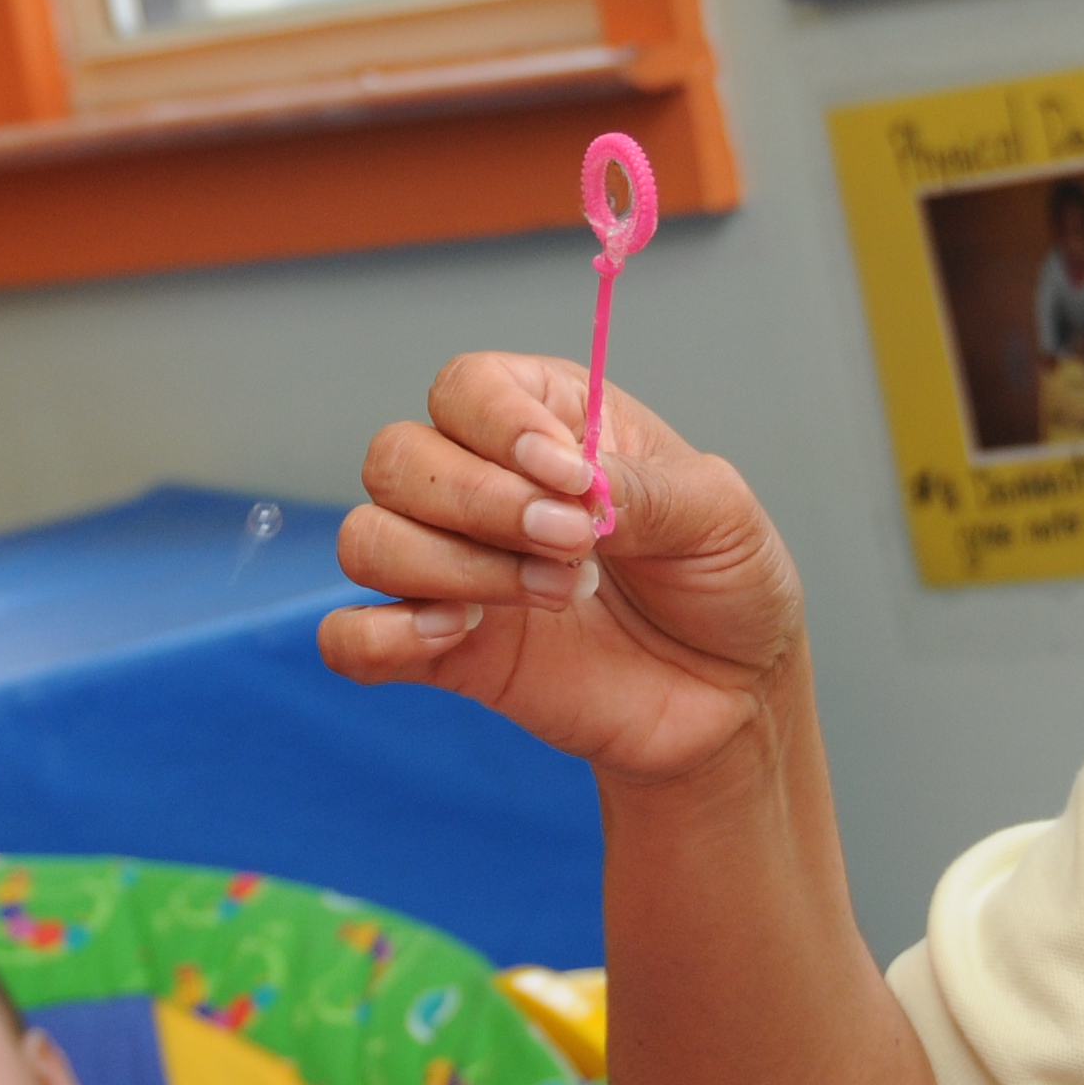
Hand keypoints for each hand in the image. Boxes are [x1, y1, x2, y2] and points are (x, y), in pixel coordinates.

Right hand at [319, 353, 806, 783]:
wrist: (734, 697)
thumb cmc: (726, 584)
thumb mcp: (721, 515)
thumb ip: (643, 489)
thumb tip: (573, 488)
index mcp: (548, 423)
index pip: (464, 386)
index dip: (500, 426)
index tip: (573, 478)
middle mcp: (482, 485)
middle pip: (396, 456)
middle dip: (479, 502)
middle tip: (574, 547)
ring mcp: (454, 569)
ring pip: (367, 538)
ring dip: (453, 567)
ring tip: (556, 596)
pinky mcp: (443, 652)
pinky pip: (349, 636)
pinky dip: (380, 635)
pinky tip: (460, 635)